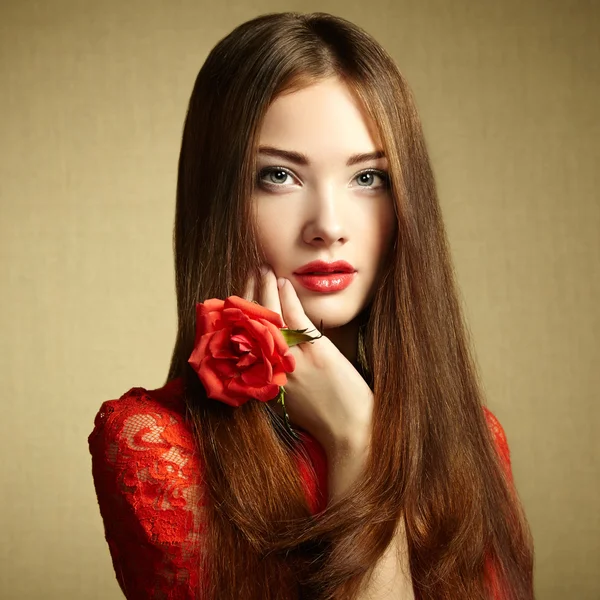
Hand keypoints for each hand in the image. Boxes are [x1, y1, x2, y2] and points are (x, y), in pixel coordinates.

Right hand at [243, 265, 373, 455]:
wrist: (350, 431)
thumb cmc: (321, 420)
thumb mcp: (285, 403)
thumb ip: (271, 379)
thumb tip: (263, 356)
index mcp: (261, 380)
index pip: (240, 340)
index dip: (237, 315)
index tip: (234, 298)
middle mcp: (270, 368)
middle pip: (252, 324)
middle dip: (249, 294)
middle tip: (250, 272)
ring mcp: (292, 359)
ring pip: (270, 316)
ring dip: (266, 288)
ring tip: (263, 268)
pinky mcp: (316, 352)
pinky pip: (296, 318)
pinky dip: (288, 298)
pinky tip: (284, 282)